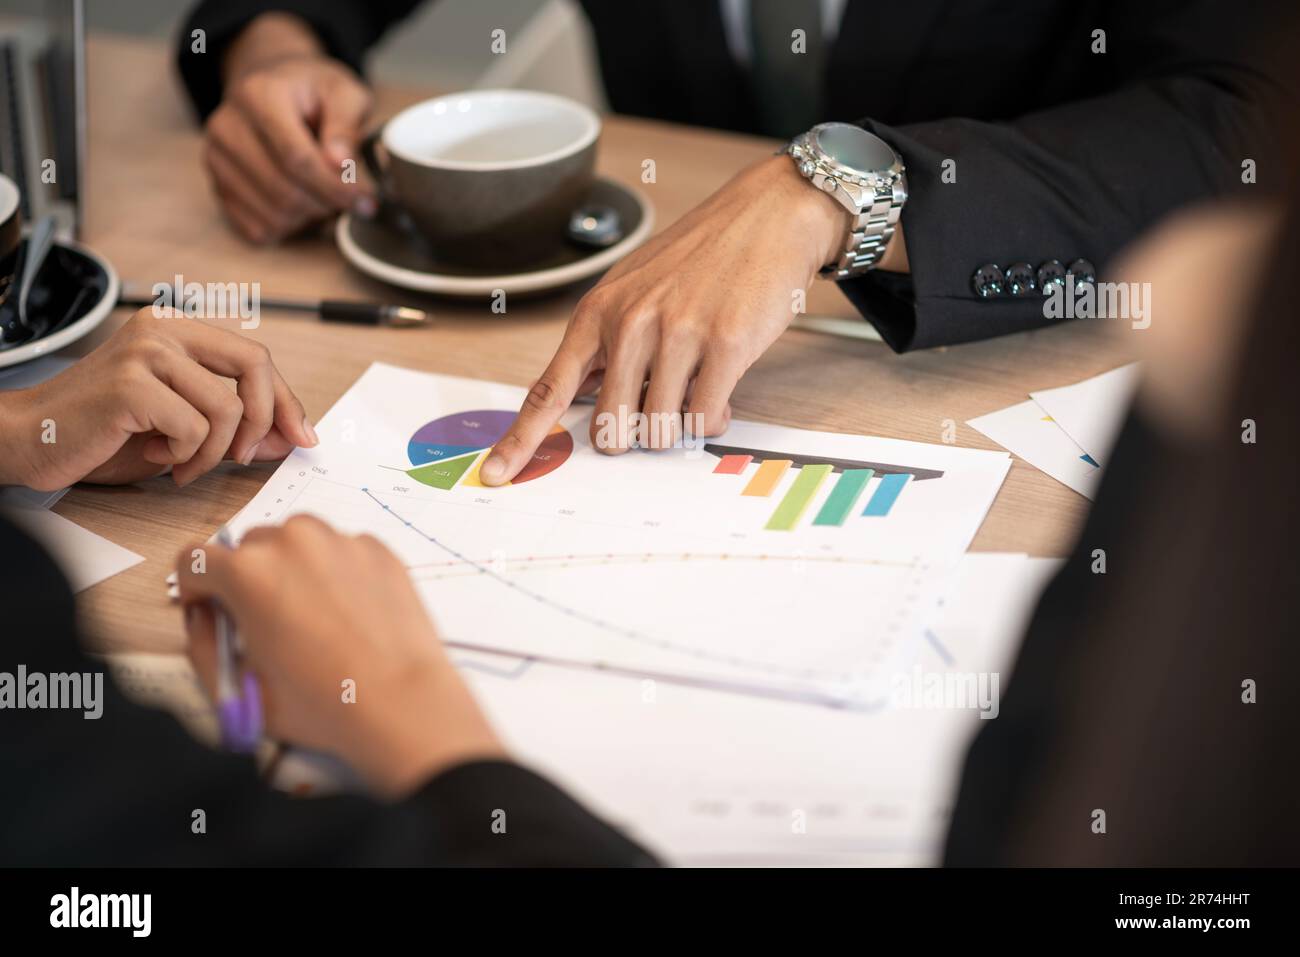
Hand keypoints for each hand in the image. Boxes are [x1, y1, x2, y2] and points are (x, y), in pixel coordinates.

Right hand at [0, 308, 317, 489]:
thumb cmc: (103, 433)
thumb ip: (237, 428)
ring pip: (228, 408)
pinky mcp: (132, 384)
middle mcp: (164, 329)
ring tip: (180, 463)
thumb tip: (292, 437)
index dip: (286, 400)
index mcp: (178, 329)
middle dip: (265, 420)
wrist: (28, 439)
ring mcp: (147, 352)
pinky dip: (185, 456)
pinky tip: (155, 457)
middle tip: (247, 457)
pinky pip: (195, 429)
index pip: (256, 358)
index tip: (302, 436)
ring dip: (214, 452)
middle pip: (255, 367)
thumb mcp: (183, 429)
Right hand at [176, 515, 504, 797]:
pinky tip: (347, 614)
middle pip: (248, 549)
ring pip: (295, 541)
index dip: (196, 588)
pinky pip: (339, 550)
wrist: (402, 703)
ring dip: (291, 569)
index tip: (210, 606)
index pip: (195, 559)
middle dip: (247, 580)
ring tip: (310, 616)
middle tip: (267, 623)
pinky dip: (335, 572)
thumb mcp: (238, 687)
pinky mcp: (376, 548)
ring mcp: (339, 540)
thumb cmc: (324, 703)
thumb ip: (201, 644)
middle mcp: (292, 542)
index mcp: (247, 573)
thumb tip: (201, 616)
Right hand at [203, 12, 374, 243]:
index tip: (365, 201)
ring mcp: (217, 158)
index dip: (335, 187)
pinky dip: (289, 228)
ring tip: (327, 197)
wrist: (272, 84)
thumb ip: (346, 124)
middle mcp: (227, 127)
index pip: (296, 158)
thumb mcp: (342, 91)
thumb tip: (339, 162)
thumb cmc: (312, 90)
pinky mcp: (218, 185)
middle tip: (351, 201)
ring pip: (272, 215)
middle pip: (284, 191)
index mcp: (258, 96)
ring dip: (310, 218)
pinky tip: (304, 206)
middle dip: (327, 205)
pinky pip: (257, 228)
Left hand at [478, 155, 858, 484]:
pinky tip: (721, 392)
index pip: (549, 390)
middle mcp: (630, 323)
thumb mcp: (634, 290)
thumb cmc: (702, 256)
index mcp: (598, 313)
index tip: (495, 475)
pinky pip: (704, 419)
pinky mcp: (724, 345)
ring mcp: (677, 334)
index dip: (519, 440)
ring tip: (697, 389)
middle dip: (636, 433)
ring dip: (680, 425)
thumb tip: (587, 403)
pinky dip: (712, 418)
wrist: (768, 214)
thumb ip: (606, 344)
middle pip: (611, 429)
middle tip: (660, 407)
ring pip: (659, 430)